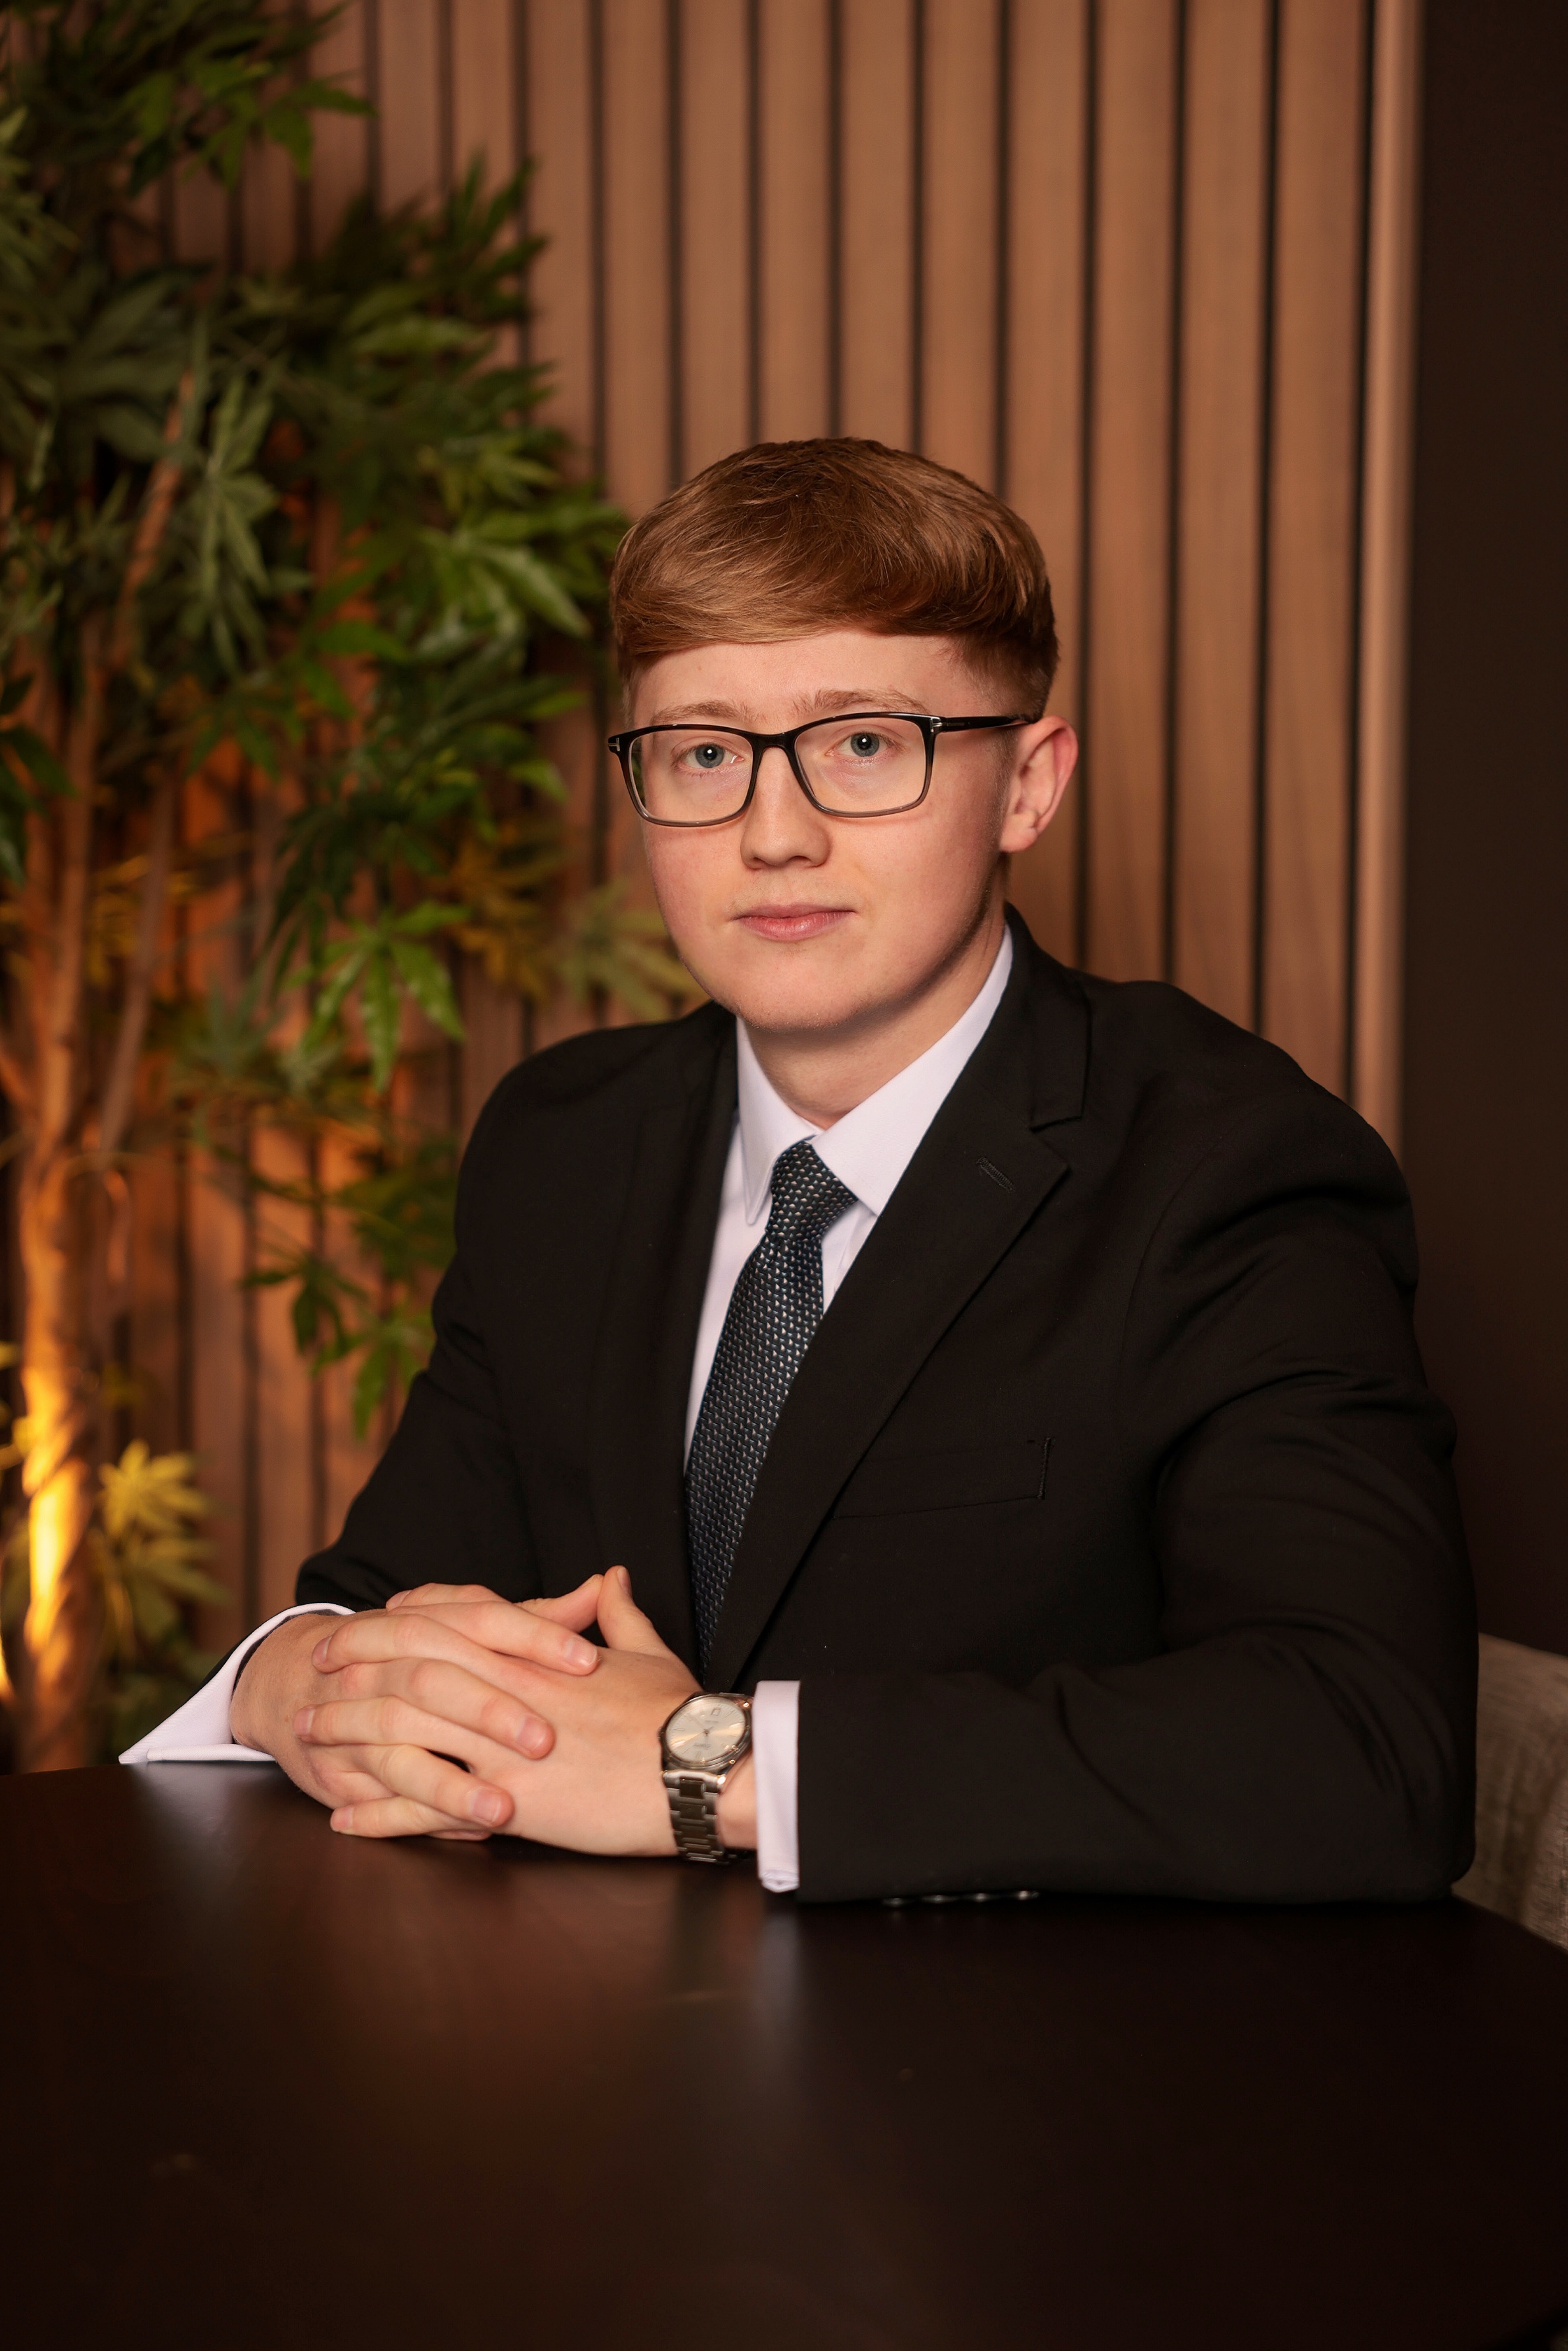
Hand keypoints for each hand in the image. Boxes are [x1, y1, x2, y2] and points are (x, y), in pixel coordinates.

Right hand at [229, 1579, 605, 1839]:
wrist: (304, 1681)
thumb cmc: (421, 1660)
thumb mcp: (476, 1633)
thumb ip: (539, 1618)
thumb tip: (605, 1585)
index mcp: (429, 1621)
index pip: (484, 1616)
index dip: (535, 1635)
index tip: (587, 1660)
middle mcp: (388, 1660)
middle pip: (437, 1677)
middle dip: (490, 1710)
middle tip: (546, 1740)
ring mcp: (357, 1714)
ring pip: (401, 1742)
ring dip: (451, 1783)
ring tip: (502, 1811)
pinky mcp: (340, 1767)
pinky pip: (380, 1794)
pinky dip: (421, 1815)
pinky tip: (468, 1833)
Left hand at [329, 1567, 756, 1855]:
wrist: (702, 1770)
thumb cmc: (680, 1715)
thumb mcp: (647, 1654)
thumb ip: (618, 1616)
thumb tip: (610, 1578)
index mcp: (533, 1654)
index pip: (447, 1621)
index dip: (396, 1620)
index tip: (361, 1624)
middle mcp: (505, 1692)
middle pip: (406, 1666)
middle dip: (350, 1667)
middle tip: (309, 1673)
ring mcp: (500, 1747)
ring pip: (400, 1731)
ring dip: (346, 1734)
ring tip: (307, 1743)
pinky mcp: (506, 1802)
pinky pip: (424, 1806)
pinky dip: (377, 1813)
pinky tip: (344, 1821)